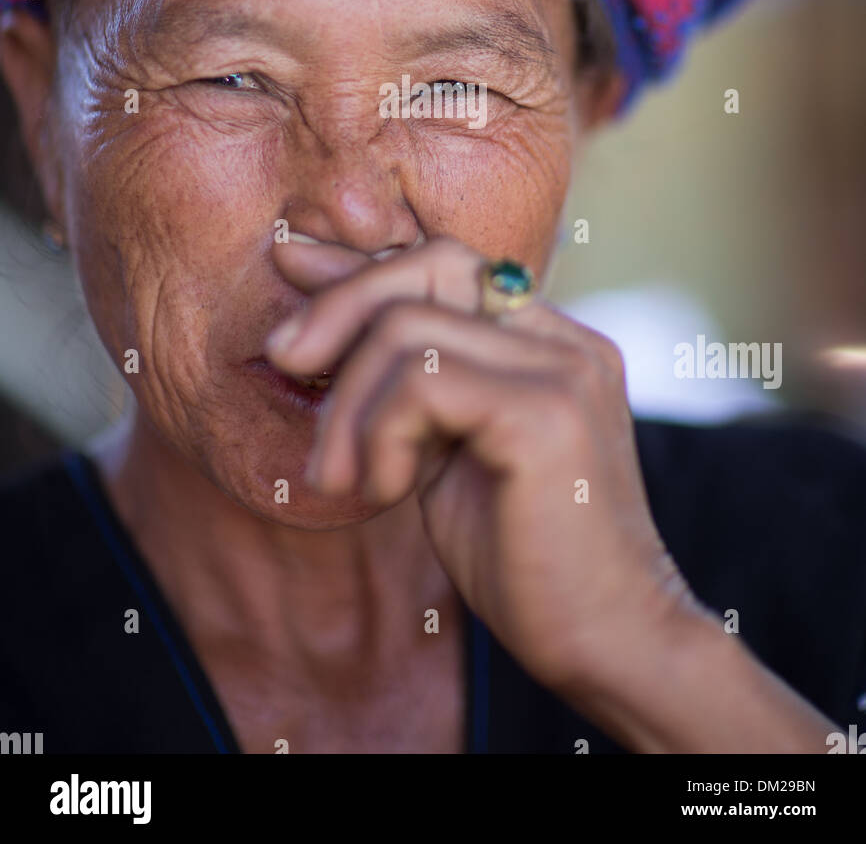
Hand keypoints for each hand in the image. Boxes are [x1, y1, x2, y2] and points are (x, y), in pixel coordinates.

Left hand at [265, 235, 693, 701]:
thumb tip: (316, 334)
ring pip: (408, 326)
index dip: (360, 265)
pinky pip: (422, 381)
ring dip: (347, 405)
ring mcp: (563, 368)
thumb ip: (407, 389)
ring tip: (338, 478)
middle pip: (430, 265)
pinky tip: (386, 490)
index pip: (445, 263)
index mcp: (548, 342)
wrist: (608, 645)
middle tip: (284, 364)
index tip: (288, 266)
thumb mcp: (446, 454)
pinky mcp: (546, 413)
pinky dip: (378, 433)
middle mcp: (564, 339)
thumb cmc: (523, 559)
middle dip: (338, 306)